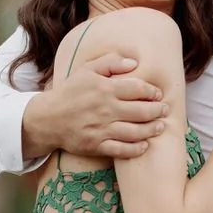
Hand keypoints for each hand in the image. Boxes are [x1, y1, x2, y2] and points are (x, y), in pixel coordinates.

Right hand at [28, 54, 166, 160]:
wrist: (47, 118)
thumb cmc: (70, 92)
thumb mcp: (86, 70)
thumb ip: (110, 62)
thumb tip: (134, 62)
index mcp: (105, 88)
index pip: (138, 89)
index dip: (152, 92)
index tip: (158, 94)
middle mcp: (105, 109)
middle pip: (141, 111)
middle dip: (157, 111)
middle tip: (164, 110)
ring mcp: (101, 129)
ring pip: (135, 132)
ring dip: (151, 130)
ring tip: (159, 127)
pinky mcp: (96, 145)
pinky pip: (121, 150)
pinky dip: (136, 149)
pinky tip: (144, 145)